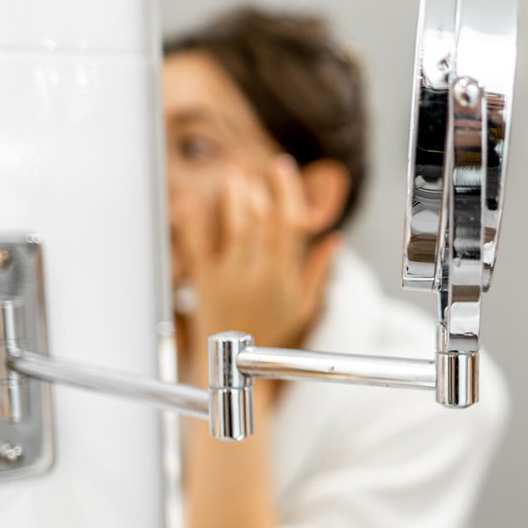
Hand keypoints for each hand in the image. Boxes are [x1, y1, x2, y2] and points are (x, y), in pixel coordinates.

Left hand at [173, 155, 340, 383]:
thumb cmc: (271, 330)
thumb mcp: (304, 303)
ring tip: (234, 175)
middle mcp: (260, 273)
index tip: (283, 167)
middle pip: (264, 221)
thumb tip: (336, 239)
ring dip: (236, 198)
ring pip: (237, 228)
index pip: (290, 223)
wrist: (238, 360)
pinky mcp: (205, 282)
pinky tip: (191, 199)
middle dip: (262, 189)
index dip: (288, 192)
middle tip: (257, 168)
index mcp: (286, 274)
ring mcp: (232, 276)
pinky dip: (193, 222)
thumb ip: (318, 269)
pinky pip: (197, 247)